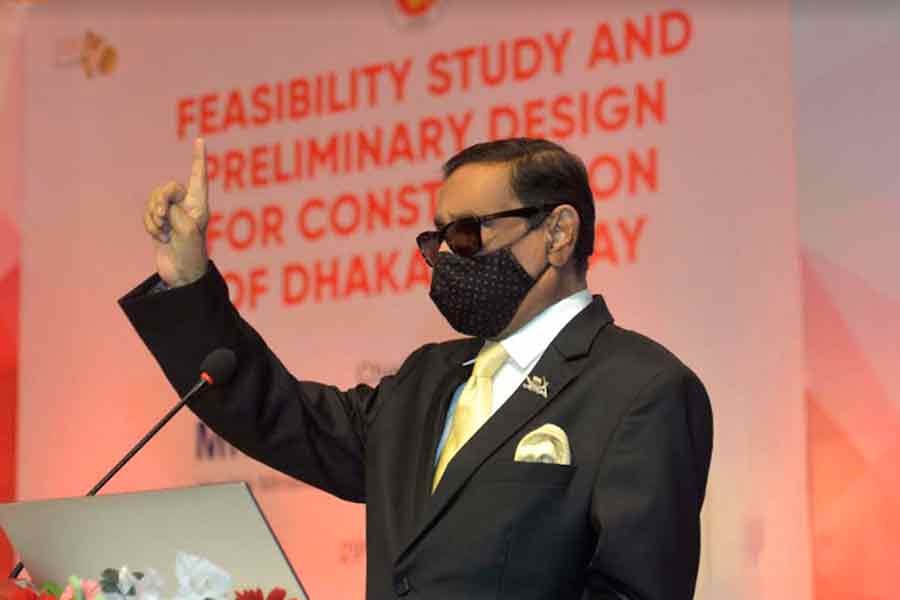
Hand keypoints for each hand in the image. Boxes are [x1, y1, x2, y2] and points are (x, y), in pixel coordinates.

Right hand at [144, 138, 209, 286]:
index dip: (198, 158)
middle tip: (163, 218)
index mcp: (199, 205)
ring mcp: (173, 215)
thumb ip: (175, 210)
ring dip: (153, 216)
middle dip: (160, 201)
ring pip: (154, 201)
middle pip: (167, 188)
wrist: (181, 274)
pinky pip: (148, 215)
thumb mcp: (186, 230)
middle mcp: (187, 207)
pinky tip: (160, 237)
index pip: (199, 177)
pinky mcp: (160, 224)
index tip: (200, 139)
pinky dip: (149, 225)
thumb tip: (164, 204)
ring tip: (163, 232)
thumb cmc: (191, 254)